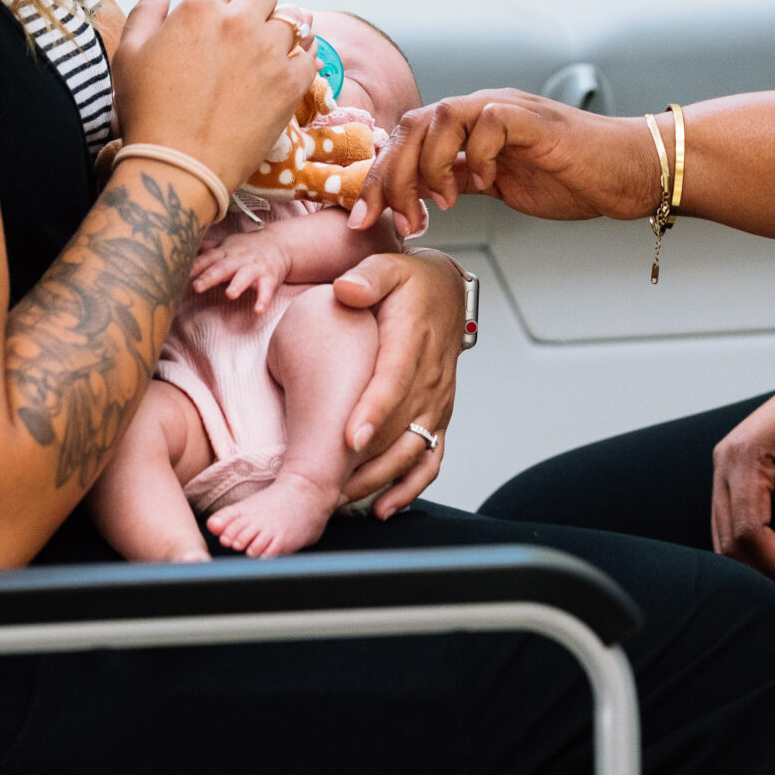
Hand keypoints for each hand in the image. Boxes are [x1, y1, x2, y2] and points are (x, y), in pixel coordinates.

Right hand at [111, 0, 321, 191]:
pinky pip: (311, 56)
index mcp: (200, 9)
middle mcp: (241, 23)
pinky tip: (293, 64)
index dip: (215, 4)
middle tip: (247, 29)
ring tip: (276, 41)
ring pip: (296, 18)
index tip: (212, 26)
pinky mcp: (292, 83)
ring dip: (287, 25)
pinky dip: (305, 56)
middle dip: (255, 5)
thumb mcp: (129, 54)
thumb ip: (147, 10)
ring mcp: (271, 52)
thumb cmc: (147, 112)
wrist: (179, 166)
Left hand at [191, 231, 289, 312]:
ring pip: (245, 276)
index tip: (180, 272)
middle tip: (197, 286)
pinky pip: (267, 289)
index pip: (208, 258)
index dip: (195, 265)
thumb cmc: (247, 247)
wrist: (280, 243)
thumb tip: (182, 249)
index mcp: (226, 252)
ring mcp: (255, 268)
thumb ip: (206, 250)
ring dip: (238, 285)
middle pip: (223, 268)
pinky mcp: (269, 278)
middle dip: (210, 276)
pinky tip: (258, 310)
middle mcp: (239, 259)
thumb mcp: (226, 245)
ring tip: (230, 295)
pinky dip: (263, 299)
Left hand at [330, 249, 465, 516]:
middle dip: (367, 461)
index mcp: (413, 339)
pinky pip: (431, 458)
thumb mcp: (388, 267)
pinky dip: (411, 487)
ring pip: (414, 449)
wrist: (445, 293)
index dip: (374, 411)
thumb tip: (348, 289)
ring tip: (343, 500)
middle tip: (329, 487)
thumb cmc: (409, 283)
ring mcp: (437, 400)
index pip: (394, 379)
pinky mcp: (438, 415)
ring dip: (381, 478)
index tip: (349, 440)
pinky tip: (383, 507)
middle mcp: (431, 376)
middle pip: (401, 427)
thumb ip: (369, 277)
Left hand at [353, 90, 654, 238]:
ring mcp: (508, 109)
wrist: (631, 171)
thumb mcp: (505, 185)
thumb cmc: (577, 177)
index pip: (408, 138)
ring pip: (441, 117)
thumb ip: (466, 180)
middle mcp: (484, 109)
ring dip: (426, 166)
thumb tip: (426, 195)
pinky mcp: (533, 119)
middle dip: (391, 176)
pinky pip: (487, 121)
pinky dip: (474, 155)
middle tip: (390, 219)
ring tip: (435, 206)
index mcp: (472, 125)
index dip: (381, 176)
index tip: (366, 218)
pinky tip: (480, 184)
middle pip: (413, 125)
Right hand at [712, 361, 774, 610]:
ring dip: (762, 569)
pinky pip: (739, 526)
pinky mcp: (739, 480)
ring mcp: (728, 472)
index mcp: (745, 455)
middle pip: (731, 541)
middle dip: (768, 576)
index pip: (749, 530)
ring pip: (729, 539)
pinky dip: (760, 552)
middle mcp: (725, 463)